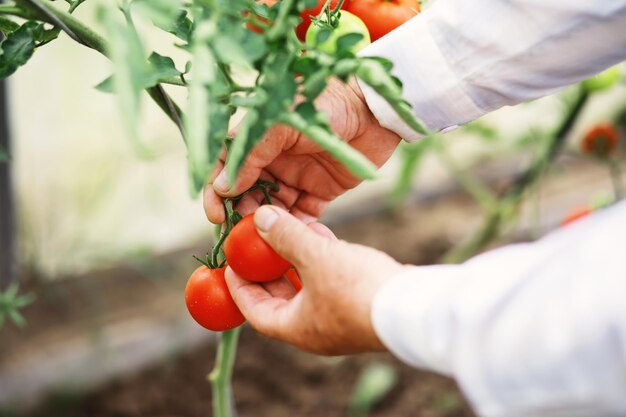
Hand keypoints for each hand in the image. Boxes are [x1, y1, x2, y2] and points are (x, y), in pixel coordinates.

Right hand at [204, 78, 400, 223]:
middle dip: (240, 213)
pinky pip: (301, 216)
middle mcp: (273, 159)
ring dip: (265, 224)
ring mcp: (296, 176)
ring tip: (264, 239)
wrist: (374, 108)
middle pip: (245, 193)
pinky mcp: (320, 191)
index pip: (226, 167)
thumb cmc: (326, 103)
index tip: (216, 214)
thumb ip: (252, 152)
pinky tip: (290, 238)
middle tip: (241, 233)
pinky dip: (294, 228)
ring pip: (271, 208)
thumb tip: (223, 186)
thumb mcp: (282, 122)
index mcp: (258, 138)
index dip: (216, 191)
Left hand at [225, 205, 407, 354]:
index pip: (254, 310)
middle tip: (254, 242)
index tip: (228, 265)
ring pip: (307, 283)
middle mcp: (314, 327)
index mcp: (296, 328)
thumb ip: (286, 237)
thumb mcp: (316, 258)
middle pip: (280, 296)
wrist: (414, 307)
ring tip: (284, 229)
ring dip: (295, 256)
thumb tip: (259, 217)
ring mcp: (338, 315)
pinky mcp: (358, 301)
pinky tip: (318, 230)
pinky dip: (320, 256)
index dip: (238, 287)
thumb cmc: (358, 290)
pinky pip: (330, 277)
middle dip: (267, 267)